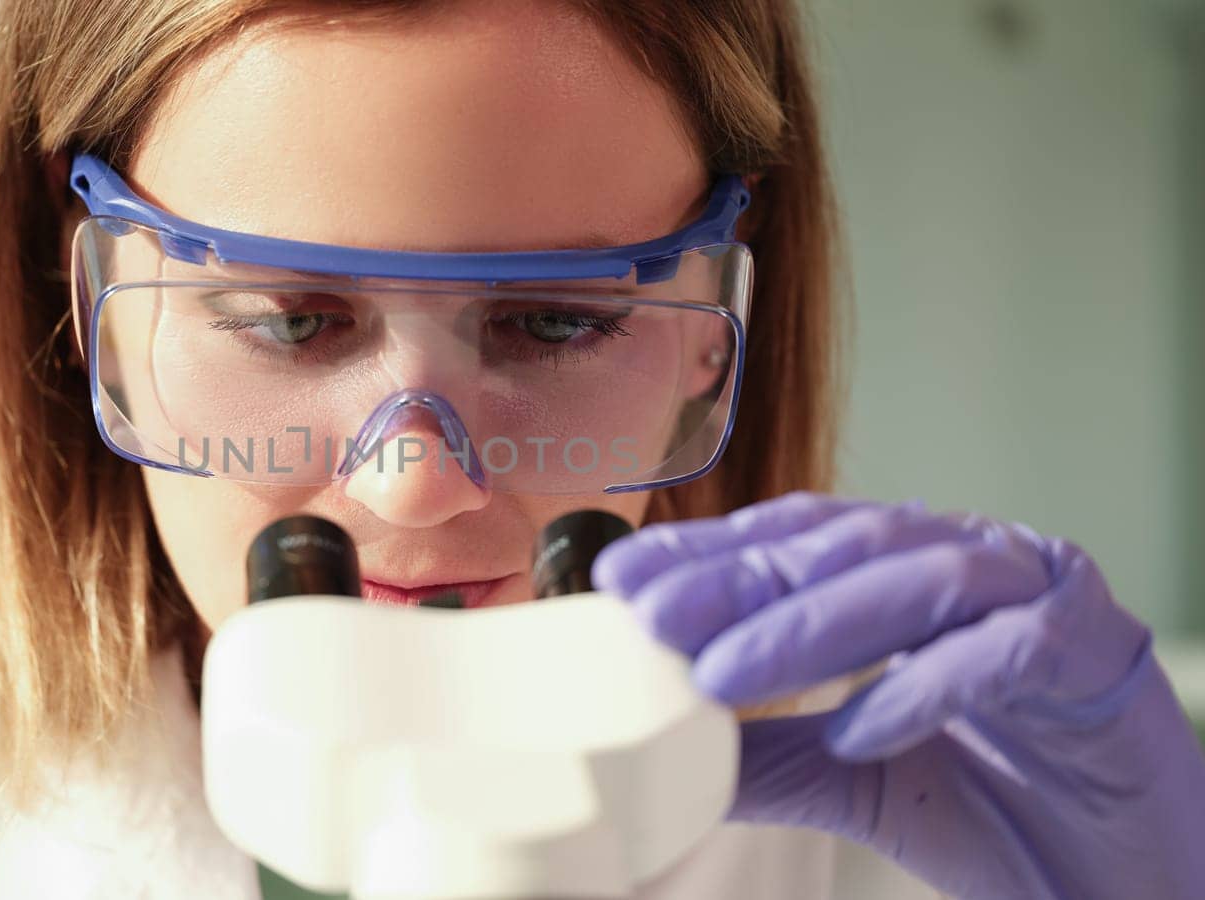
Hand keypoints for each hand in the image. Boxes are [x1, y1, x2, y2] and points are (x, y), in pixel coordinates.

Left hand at [594, 492, 1204, 899]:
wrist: (1132, 879)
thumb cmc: (1004, 808)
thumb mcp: (858, 777)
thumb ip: (769, 755)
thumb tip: (660, 749)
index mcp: (912, 577)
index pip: (794, 544)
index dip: (706, 554)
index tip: (619, 579)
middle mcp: (972, 566)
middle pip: (841, 549)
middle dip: (736, 579)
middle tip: (649, 614)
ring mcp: (1038, 598)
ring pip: (912, 582)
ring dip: (809, 626)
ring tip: (721, 675)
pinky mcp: (1096, 653)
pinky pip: (1005, 653)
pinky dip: (926, 685)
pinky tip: (858, 727)